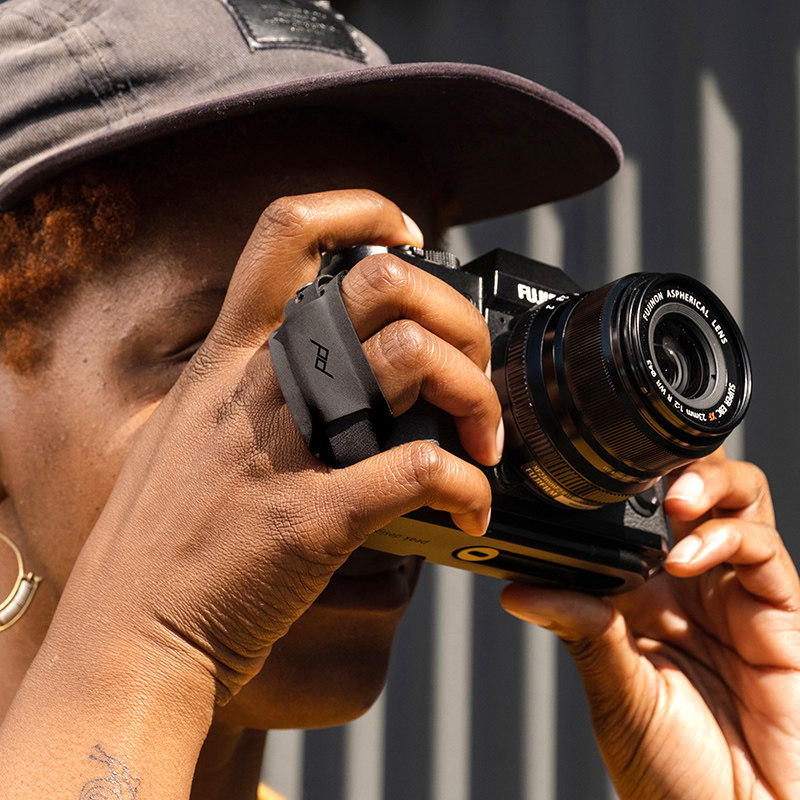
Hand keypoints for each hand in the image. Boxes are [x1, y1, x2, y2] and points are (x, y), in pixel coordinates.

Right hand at [56, 189, 499, 701]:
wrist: (131, 636)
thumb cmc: (162, 542)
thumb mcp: (188, 435)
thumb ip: (244, 392)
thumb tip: (317, 374)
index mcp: (227, 358)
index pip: (285, 231)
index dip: (360, 210)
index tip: (406, 237)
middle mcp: (259, 385)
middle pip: (384, 284)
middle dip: (455, 313)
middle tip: (472, 364)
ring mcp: (287, 447)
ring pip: (413, 359)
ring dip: (474, 391)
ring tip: (483, 436)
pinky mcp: (315, 517)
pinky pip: (422, 471)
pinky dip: (467, 487)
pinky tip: (468, 509)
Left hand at [501, 450, 799, 799]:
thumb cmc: (672, 775)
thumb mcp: (616, 696)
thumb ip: (582, 632)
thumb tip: (519, 588)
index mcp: (638, 596)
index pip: (629, 518)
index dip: (614, 489)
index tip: (579, 477)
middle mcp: (686, 584)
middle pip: (689, 489)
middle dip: (670, 466)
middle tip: (640, 475)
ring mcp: (734, 593)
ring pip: (735, 498)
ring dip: (703, 484)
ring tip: (671, 505)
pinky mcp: (779, 612)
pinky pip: (762, 549)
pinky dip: (726, 537)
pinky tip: (688, 558)